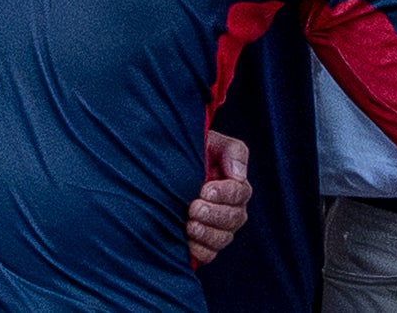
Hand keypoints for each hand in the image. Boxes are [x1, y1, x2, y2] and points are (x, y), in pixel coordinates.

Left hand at [186, 131, 249, 266]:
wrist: (156, 173)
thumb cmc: (186, 154)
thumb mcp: (210, 142)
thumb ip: (232, 151)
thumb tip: (239, 175)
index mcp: (233, 184)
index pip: (241, 193)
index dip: (226, 194)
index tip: (205, 189)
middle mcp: (229, 208)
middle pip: (236, 219)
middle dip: (215, 215)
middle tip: (193, 208)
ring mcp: (216, 228)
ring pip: (223, 238)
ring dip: (208, 233)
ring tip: (188, 225)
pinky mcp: (200, 244)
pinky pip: (209, 254)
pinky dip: (200, 250)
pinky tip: (186, 241)